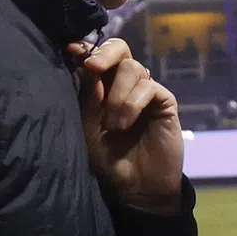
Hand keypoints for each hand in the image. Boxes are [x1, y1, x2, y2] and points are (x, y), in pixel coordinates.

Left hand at [71, 39, 184, 213]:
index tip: (72, 49)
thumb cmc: (108, 160)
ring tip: (112, 125)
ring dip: (117, 96)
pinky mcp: (164, 102)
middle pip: (120, 49)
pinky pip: (149, 87)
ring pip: (132, 68)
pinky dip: (132, 103)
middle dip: (105, 54)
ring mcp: (146, 91)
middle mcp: (125, 84)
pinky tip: (125, 124)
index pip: (97, 56)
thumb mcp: (88, 128)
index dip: (87, 48)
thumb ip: (88, 97)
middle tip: (93, 67)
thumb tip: (86, 64)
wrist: (135, 187)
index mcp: (103, 86)